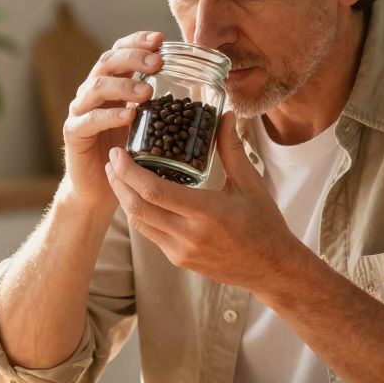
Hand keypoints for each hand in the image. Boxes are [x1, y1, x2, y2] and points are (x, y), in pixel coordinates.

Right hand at [62, 30, 164, 209]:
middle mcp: (92, 93)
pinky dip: (109, 116)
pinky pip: (89, 120)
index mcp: (111, 85)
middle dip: (133, 58)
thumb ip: (164, 106)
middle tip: (157, 62)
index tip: (160, 39)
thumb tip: (207, 91)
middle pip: (107, 62)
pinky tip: (128, 116)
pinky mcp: (73, 134)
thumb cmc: (128, 154)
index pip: (119, 52)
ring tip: (146, 91)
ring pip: (96, 87)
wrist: (99, 188)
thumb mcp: (149, 126)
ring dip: (123, 85)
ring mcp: (80, 111)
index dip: (137, 41)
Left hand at [104, 111, 312, 292]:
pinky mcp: (178, 259)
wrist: (272, 268)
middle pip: (138, 208)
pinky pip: (149, 234)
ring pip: (139, 224)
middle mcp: (189, 235)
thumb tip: (224, 114)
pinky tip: (137, 196)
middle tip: (111, 160)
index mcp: (207, 213)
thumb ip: (232, 149)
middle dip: (118, 183)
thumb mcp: (250, 184)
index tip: (118, 153)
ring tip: (117, 176)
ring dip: (123, 198)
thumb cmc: (265, 224)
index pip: (155, 192)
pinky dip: (139, 213)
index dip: (129, 172)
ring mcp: (181, 251)